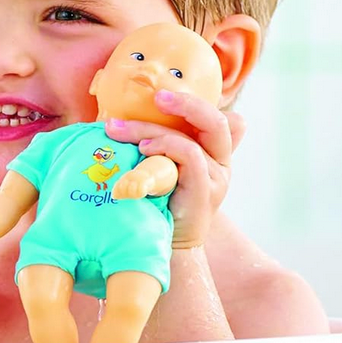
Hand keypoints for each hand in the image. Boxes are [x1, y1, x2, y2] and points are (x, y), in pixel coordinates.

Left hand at [104, 90, 245, 249]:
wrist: (164, 247)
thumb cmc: (155, 202)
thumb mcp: (156, 168)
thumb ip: (151, 144)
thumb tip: (118, 117)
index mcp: (212, 151)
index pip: (224, 118)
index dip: (201, 103)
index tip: (164, 95)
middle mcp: (220, 161)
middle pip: (218, 120)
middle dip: (186, 103)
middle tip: (156, 96)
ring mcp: (217, 176)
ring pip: (195, 135)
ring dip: (151, 128)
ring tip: (118, 130)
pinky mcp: (206, 190)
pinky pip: (190, 155)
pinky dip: (163, 146)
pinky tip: (140, 151)